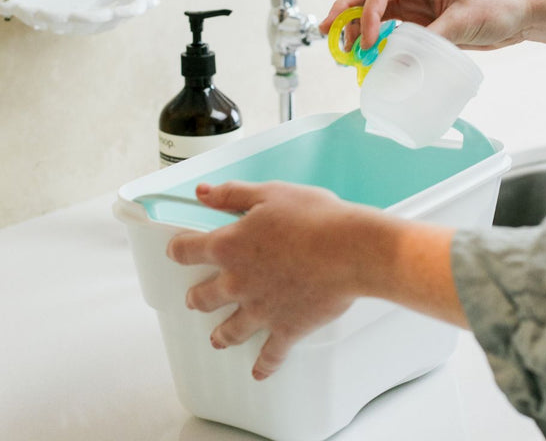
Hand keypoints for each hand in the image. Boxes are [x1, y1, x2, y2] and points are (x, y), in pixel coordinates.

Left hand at [166, 181, 386, 379]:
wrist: (348, 249)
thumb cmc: (314, 217)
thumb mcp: (269, 193)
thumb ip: (232, 194)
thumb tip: (202, 193)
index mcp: (230, 245)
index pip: (188, 250)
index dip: (178, 249)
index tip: (176, 251)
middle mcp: (237, 282)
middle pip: (204, 296)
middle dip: (196, 297)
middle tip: (194, 299)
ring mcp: (260, 310)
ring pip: (230, 330)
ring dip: (221, 334)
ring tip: (217, 339)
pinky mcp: (286, 328)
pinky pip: (270, 354)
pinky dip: (264, 366)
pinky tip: (259, 373)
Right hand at [319, 0, 545, 76]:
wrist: (522, 14)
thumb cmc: (498, 4)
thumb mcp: (462, 22)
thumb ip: (426, 42)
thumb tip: (394, 64)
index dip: (366, 13)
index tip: (364, 40)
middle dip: (345, 12)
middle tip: (327, 34)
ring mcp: (415, 1)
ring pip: (374, 11)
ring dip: (356, 27)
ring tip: (342, 49)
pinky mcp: (420, 19)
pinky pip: (389, 27)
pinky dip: (375, 39)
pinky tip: (365, 53)